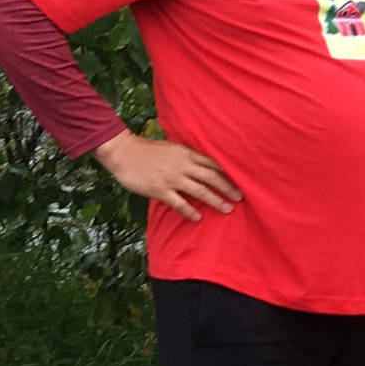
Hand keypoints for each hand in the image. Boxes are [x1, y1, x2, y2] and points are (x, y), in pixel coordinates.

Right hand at [92, 130, 241, 221]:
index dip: (228, 172)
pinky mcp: (160, 189)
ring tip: (227, 209)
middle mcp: (182, 165)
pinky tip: (198, 218)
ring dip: (215, 200)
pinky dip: (190, 211)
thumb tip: (201, 164)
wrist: (123, 151)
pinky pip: (179, 203)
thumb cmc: (146, 150)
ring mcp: (171, 178)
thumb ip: (187, 156)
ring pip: (200, 191)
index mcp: (186, 153)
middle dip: (228, 188)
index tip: (242, 179)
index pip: (213, 163)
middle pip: (212, 177)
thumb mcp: (171, 148)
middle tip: (240, 197)